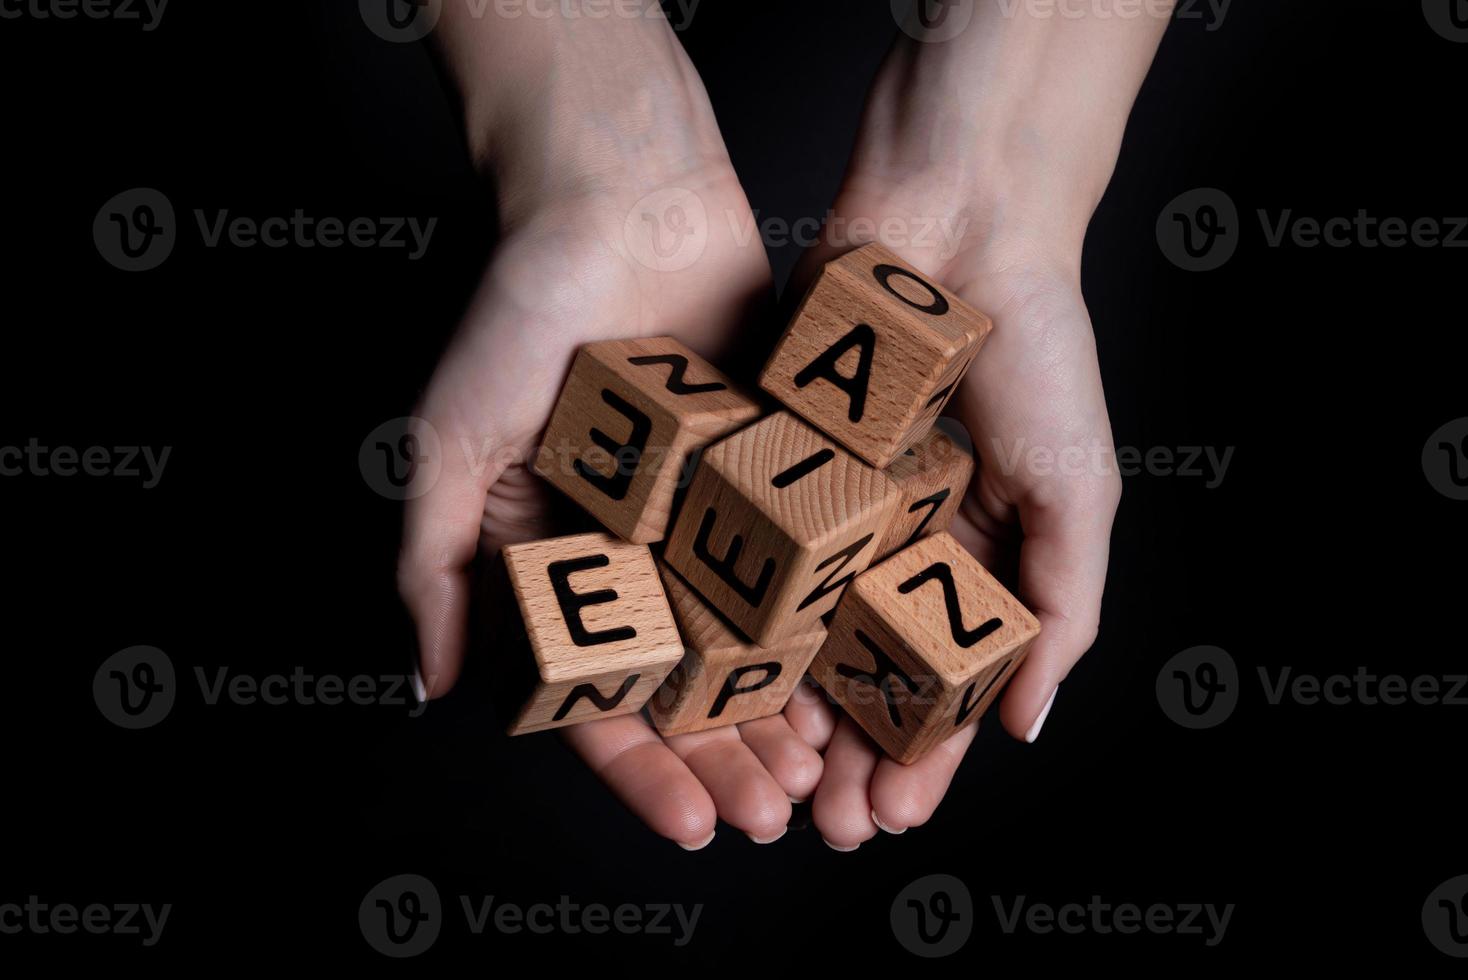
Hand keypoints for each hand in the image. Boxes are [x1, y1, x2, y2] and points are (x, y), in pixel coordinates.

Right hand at [399, 14, 821, 847]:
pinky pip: (799, 561)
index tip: (691, 827)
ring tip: (821, 772)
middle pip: (683, 682)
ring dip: (780, 711)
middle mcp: (630, 549)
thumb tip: (432, 683)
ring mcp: (702, 514)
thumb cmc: (521, 311)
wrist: (623, 198)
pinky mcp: (767, 471)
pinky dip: (824, 623)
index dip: (641, 768)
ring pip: (749, 638)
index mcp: (554, 558)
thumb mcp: (453, 439)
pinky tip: (856, 676)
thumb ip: (432, 562)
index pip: (597, 691)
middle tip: (775, 815)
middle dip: (725, 757)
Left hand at [790, 12, 1161, 846]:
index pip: (944, 678)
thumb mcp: (1077, 489)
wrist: (958, 220)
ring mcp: (831, 503)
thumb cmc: (1039, 350)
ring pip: (798, 625)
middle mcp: (897, 542)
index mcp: (976, 555)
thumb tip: (1027, 725)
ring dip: (787, 707)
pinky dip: (738, 611)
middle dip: (847, 752)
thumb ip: (1061, 608)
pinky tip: (723, 675)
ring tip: (771, 775)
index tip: (895, 818)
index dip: (923, 754)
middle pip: (863, 670)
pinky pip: (748, 547)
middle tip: (822, 825)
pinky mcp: (771, 457)